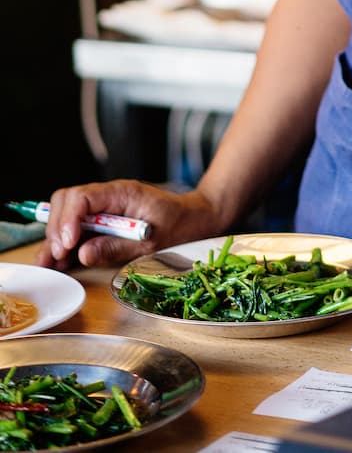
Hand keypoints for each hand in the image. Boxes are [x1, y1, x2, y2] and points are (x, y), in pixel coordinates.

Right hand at [32, 181, 224, 271]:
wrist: (196, 219)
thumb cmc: (179, 225)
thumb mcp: (151, 241)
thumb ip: (116, 246)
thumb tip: (83, 253)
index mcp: (122, 193)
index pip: (82, 197)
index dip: (68, 220)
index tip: (66, 244)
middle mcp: (109, 196)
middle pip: (67, 202)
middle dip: (56, 229)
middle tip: (56, 257)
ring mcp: (105, 207)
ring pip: (67, 214)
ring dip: (55, 237)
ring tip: (49, 264)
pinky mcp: (104, 220)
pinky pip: (78, 226)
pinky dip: (66, 242)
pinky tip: (59, 260)